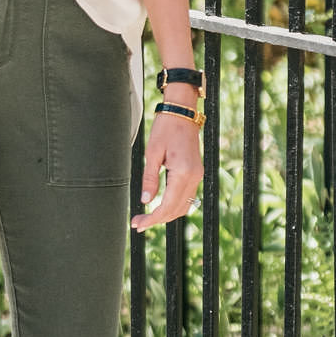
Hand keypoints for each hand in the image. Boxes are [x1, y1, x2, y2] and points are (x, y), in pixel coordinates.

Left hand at [131, 107, 202, 231]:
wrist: (182, 112)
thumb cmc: (165, 128)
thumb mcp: (152, 153)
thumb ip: (150, 179)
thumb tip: (146, 201)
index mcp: (183, 172)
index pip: (168, 205)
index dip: (152, 218)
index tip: (138, 224)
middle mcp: (194, 177)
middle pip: (177, 210)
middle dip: (157, 220)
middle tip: (138, 223)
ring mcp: (197, 175)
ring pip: (183, 206)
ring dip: (166, 214)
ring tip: (146, 217)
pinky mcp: (196, 173)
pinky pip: (186, 196)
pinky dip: (173, 205)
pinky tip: (159, 206)